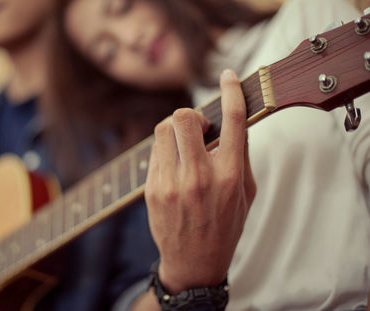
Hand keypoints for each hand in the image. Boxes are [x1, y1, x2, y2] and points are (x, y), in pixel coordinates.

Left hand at [145, 69, 255, 293]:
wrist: (194, 262)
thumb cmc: (225, 226)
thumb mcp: (246, 192)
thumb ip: (240, 154)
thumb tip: (232, 119)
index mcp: (230, 176)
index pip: (232, 120)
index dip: (231, 91)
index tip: (228, 77)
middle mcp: (199, 176)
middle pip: (185, 118)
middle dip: (191, 114)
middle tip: (198, 128)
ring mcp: (171, 183)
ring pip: (164, 129)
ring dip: (175, 129)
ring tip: (184, 145)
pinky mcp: (152, 188)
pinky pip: (155, 151)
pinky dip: (165, 149)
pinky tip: (174, 164)